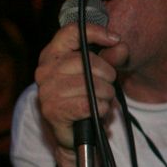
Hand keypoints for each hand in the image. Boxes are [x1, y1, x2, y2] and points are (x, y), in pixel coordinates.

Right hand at [34, 22, 124, 166]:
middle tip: (109, 84)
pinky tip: (99, 110)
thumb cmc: (85, 97)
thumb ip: (112, 58)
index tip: (115, 39)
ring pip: (91, 83)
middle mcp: (45, 70)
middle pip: (87, 60)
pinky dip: (102, 108)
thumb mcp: (101, 73)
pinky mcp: (53, 110)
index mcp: (52, 55)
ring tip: (103, 100)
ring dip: (106, 94)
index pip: (71, 32)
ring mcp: (47, 91)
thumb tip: (121, 46)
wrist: (74, 135)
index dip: (95, 31)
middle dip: (107, 73)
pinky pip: (90, 104)